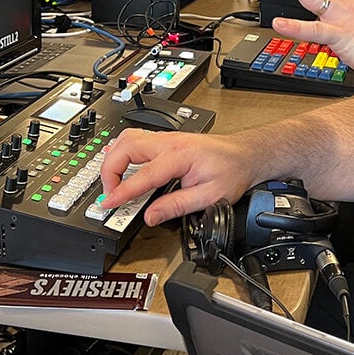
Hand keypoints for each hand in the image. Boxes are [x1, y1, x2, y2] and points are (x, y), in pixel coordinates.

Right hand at [99, 130, 260, 226]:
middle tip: (109, 194)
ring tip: (112, 183)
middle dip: (110, 171)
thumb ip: (177, 206)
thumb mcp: (209, 197)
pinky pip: (134, 140)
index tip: (109, 203)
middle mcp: (169, 142)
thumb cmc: (231, 171)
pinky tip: (122, 168)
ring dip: (114, 159)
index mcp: (180, 155)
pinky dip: (122, 154)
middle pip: (125, 147)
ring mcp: (165, 138)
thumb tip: (151, 216)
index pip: (143, 174)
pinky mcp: (164, 140)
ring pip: (126, 139)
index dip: (122, 191)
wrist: (244, 155)